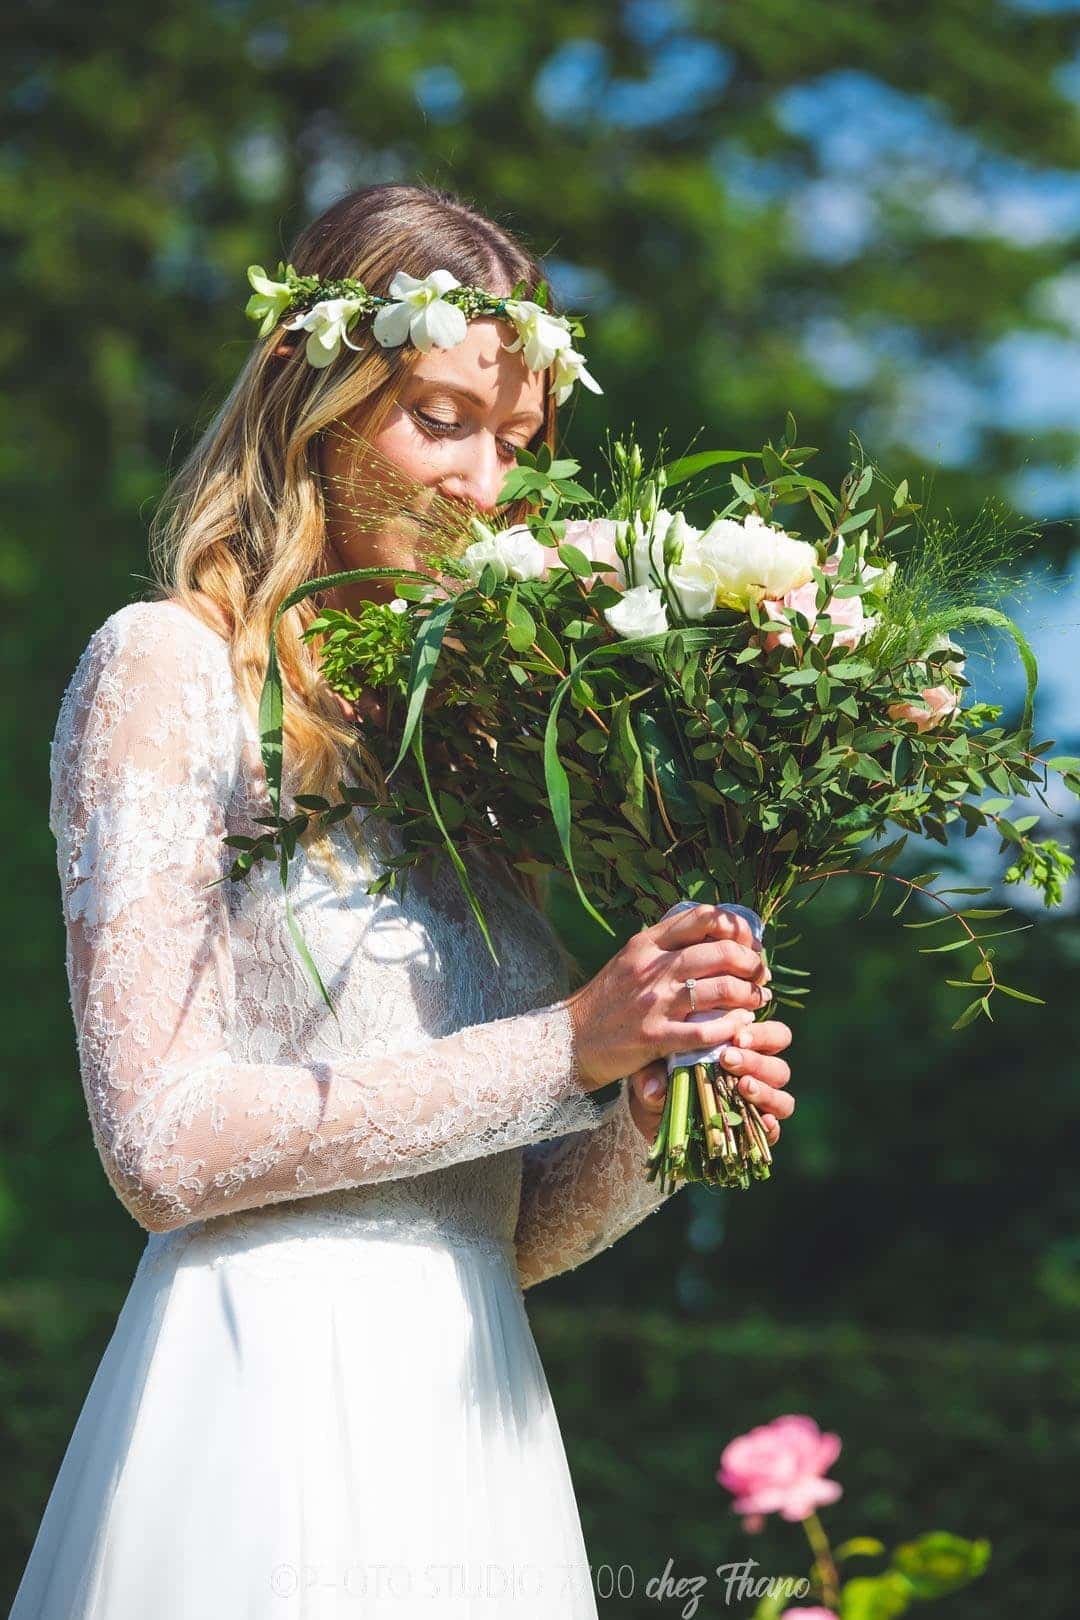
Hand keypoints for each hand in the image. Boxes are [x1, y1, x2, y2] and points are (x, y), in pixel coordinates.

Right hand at [565, 902, 773, 1089]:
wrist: (570, 1039)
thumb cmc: (606, 999)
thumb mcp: (630, 959)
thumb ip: (665, 945)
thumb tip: (710, 933)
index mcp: (647, 944)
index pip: (702, 918)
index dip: (736, 928)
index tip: (748, 943)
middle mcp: (652, 968)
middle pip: (721, 953)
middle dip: (751, 964)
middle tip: (760, 975)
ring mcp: (654, 1003)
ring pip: (721, 991)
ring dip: (748, 997)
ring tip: (755, 1002)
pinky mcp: (654, 1037)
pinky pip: (706, 1031)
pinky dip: (730, 1029)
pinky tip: (738, 1029)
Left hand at [626, 1010, 794, 1145]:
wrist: (654, 1115)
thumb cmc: (659, 1077)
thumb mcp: (652, 1070)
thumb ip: (653, 1073)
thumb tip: (653, 1089)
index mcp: (742, 1047)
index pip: (771, 1034)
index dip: (760, 1033)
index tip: (736, 1036)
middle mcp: (757, 1072)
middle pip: (779, 1061)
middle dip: (756, 1059)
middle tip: (728, 1058)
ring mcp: (760, 1101)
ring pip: (781, 1093)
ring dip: (765, 1088)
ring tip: (742, 1086)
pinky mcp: (756, 1130)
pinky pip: (775, 1128)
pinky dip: (770, 1125)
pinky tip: (761, 1121)